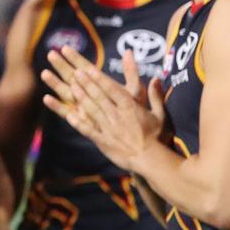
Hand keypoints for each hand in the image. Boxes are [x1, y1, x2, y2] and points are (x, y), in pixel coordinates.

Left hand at [41, 46, 165, 171]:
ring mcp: (108, 128)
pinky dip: (78, 123)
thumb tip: (155, 78)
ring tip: (71, 87)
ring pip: (92, 111)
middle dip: (87, 84)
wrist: (150, 160)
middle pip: (99, 97)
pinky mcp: (103, 141)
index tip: (89, 69)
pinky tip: (69, 115)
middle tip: (75, 72)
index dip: (100, 79)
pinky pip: (88, 130)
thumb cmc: (156, 137)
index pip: (112, 89)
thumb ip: (156, 96)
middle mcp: (117, 116)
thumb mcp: (160, 115)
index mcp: (130, 108)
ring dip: (81, 98)